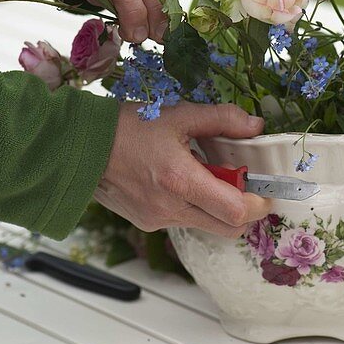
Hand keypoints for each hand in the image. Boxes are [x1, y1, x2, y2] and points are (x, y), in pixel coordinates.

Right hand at [94, 102, 272, 237]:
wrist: (78, 147)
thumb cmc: (125, 128)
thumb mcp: (178, 114)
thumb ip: (222, 119)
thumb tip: (254, 126)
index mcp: (181, 181)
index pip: (236, 211)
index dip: (258, 202)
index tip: (265, 188)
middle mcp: (171, 208)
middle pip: (228, 228)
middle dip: (244, 210)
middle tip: (243, 183)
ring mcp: (157, 220)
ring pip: (206, 225)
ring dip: (216, 206)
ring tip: (205, 173)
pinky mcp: (146, 223)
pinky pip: (183, 220)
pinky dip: (192, 205)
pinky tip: (179, 179)